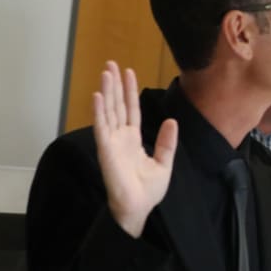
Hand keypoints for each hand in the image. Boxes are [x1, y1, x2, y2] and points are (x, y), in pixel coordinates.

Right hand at [93, 61, 177, 237]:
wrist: (138, 207)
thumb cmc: (148, 190)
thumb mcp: (164, 163)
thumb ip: (167, 142)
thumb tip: (172, 120)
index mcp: (133, 139)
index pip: (131, 109)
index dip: (129, 91)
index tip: (129, 72)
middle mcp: (120, 137)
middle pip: (117, 105)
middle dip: (115, 84)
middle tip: (111, 64)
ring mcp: (111, 142)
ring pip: (108, 111)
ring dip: (106, 91)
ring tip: (106, 72)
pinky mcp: (106, 150)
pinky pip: (101, 127)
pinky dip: (99, 111)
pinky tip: (98, 96)